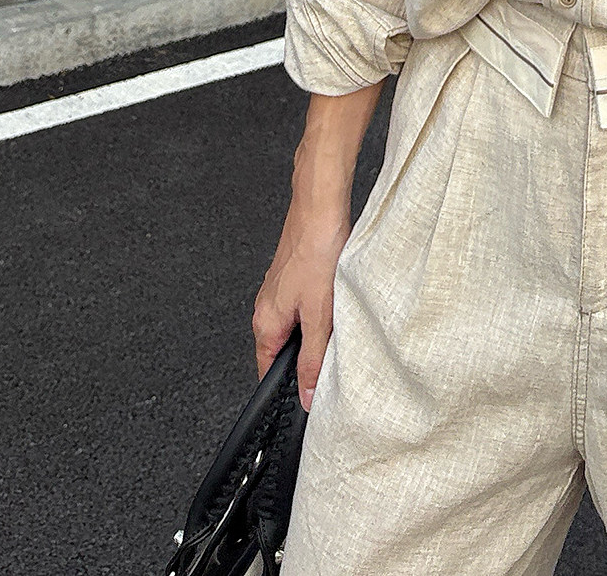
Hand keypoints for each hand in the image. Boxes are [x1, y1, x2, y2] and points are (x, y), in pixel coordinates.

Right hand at [254, 85, 382, 408]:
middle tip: (333, 368)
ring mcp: (282, 291)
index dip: (288, 389)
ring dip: (319, 336)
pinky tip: (340, 306)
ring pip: (299, 329)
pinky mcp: (297, 276)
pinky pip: (307, 308)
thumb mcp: (318, 314)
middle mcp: (268, 308)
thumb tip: (306, 395)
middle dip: (308, 362)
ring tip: (340, 332)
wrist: (320, 205)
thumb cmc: (314, 251)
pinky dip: (323, 314)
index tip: (310, 401)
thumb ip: (313, 358)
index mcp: (265, 323)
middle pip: (285, 351)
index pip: (267, 372)